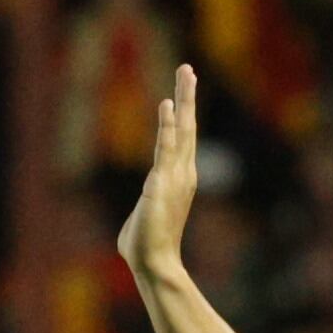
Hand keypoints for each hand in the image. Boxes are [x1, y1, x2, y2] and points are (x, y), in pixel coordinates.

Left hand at [116, 65, 199, 281]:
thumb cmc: (146, 244)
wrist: (154, 264)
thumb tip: (144, 208)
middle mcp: (182, 173)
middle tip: (188, 68)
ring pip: (181, 131)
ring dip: (183, 101)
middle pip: (188, 126)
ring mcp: (174, 177)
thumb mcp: (147, 213)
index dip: (183, 110)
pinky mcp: (161, 183)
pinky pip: (165, 149)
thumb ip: (146, 202)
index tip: (182, 87)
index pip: (183, 137)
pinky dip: (168, 127)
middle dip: (188, 96)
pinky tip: (167, 106)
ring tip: (185, 74)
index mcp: (179, 177)